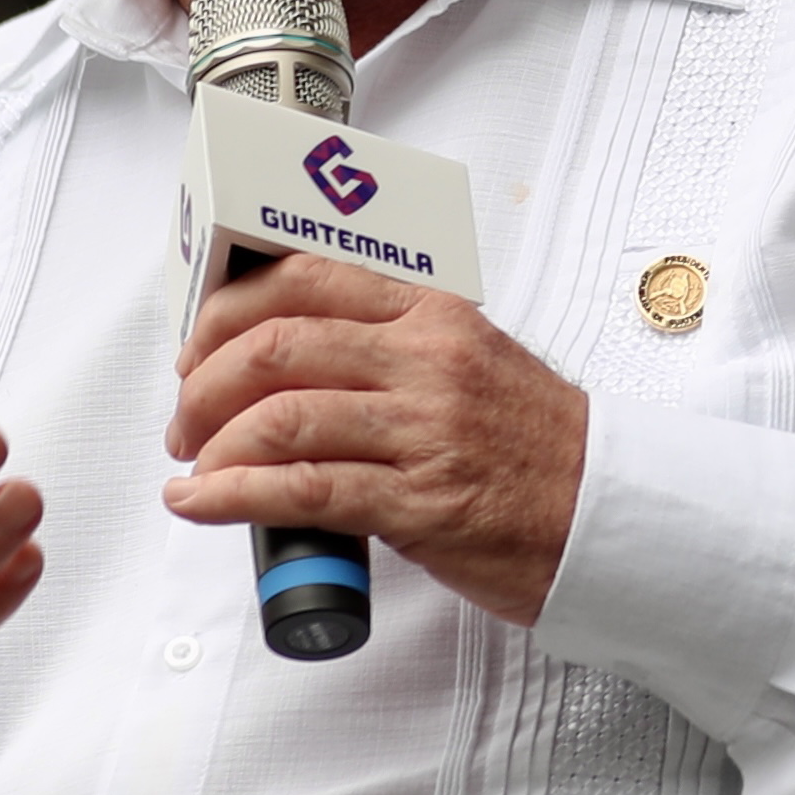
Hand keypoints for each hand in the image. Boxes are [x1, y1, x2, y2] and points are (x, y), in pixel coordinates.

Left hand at [166, 257, 588, 624]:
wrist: (606, 513)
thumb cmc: (539, 448)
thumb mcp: (472, 363)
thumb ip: (392, 349)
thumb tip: (291, 365)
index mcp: (434, 316)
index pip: (305, 281)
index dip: (227, 312)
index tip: (199, 347)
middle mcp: (426, 362)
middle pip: (275, 345)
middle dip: (204, 384)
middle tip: (188, 418)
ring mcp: (423, 430)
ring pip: (280, 415)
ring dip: (212, 445)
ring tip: (196, 467)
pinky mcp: (417, 501)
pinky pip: (300, 488)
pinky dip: (232, 496)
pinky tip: (202, 503)